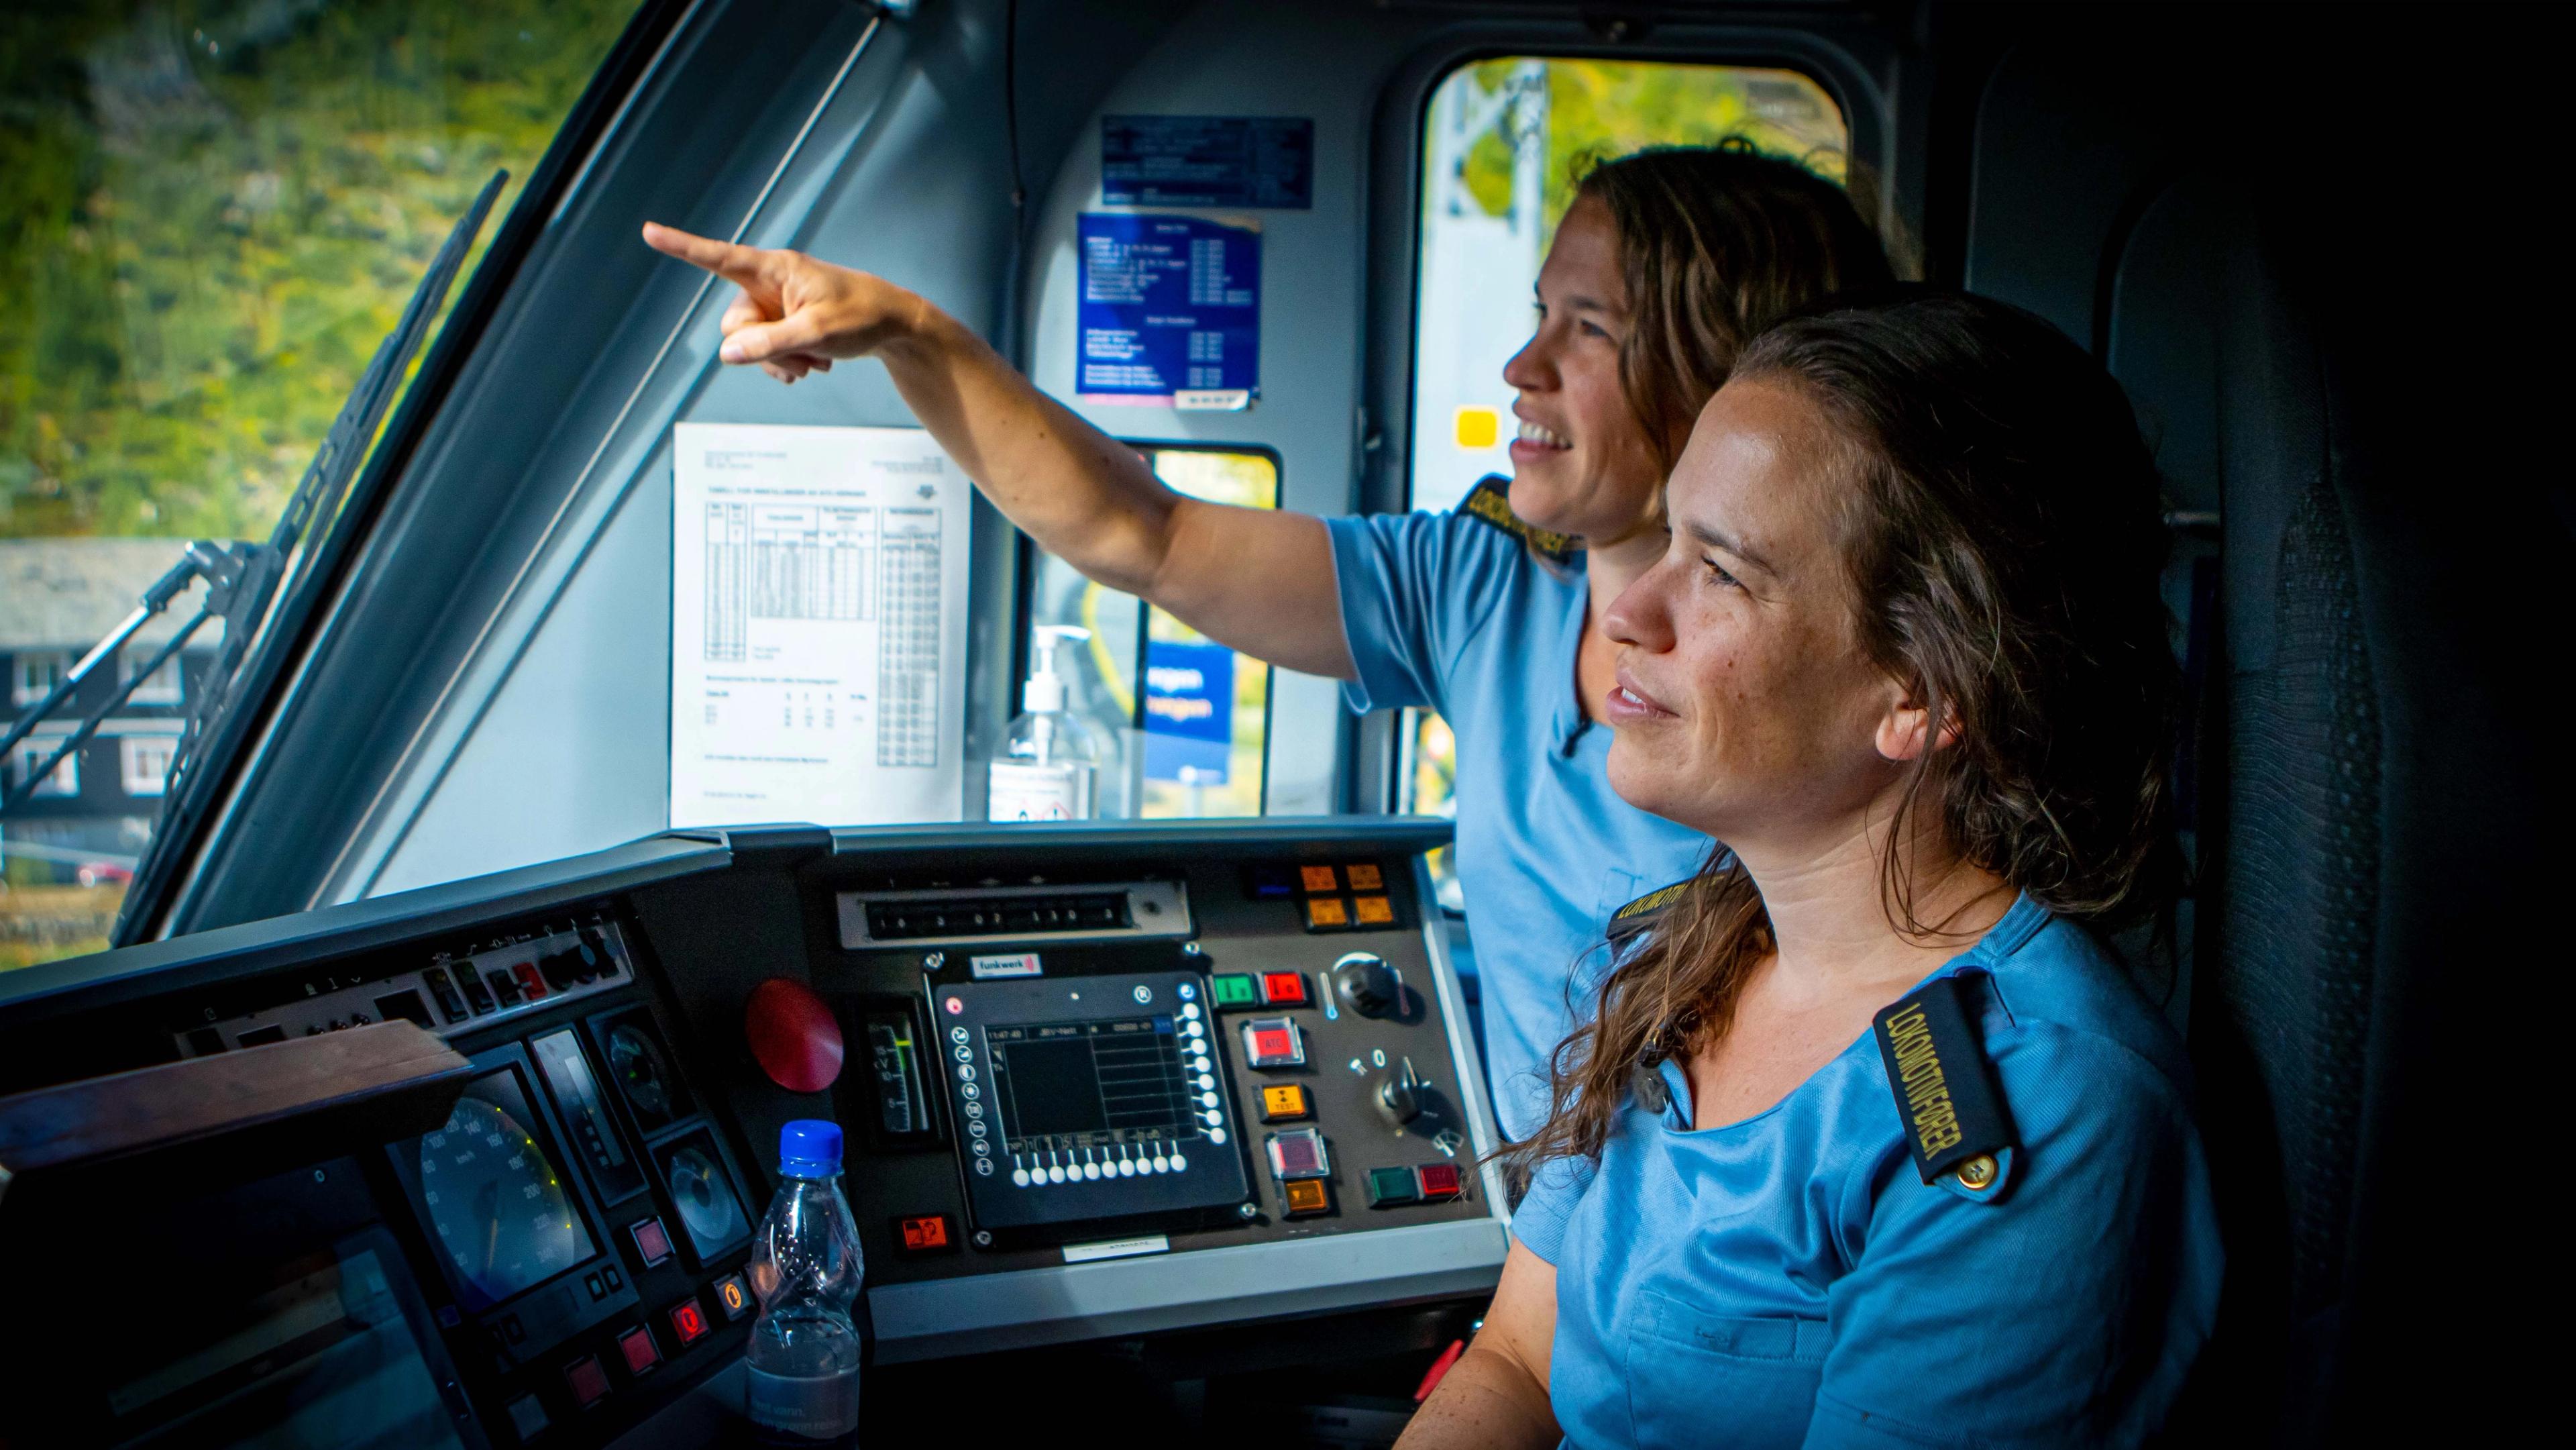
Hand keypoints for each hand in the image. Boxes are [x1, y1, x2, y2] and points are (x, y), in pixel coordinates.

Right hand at [640, 222, 922, 383]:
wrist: (894, 326)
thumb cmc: (861, 317)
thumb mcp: (817, 334)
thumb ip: (770, 344)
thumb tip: (726, 355)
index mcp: (775, 269)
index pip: (719, 257)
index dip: (682, 246)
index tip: (649, 231)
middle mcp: (770, 284)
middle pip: (734, 325)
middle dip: (762, 352)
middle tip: (802, 361)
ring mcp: (776, 306)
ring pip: (750, 345)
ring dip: (780, 362)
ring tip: (816, 363)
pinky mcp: (785, 324)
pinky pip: (766, 352)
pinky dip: (788, 363)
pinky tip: (817, 364)